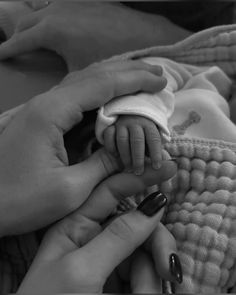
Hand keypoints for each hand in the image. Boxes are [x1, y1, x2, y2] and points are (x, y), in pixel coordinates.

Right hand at [0, 1, 190, 70]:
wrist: (141, 33)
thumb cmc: (112, 55)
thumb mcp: (84, 72)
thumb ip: (68, 78)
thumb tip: (60, 91)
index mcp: (51, 31)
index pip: (21, 41)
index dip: (9, 50)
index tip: (1, 58)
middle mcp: (55, 13)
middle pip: (26, 23)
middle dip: (18, 36)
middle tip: (14, 48)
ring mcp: (68, 4)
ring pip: (39, 11)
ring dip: (32, 24)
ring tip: (29, 36)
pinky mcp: (81, 2)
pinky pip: (55, 6)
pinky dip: (48, 14)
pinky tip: (53, 21)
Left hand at [0, 60, 165, 236]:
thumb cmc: (19, 202)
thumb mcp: (70, 189)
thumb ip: (105, 165)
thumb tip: (134, 154)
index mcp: (52, 113)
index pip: (101, 84)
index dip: (135, 80)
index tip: (161, 80)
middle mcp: (46, 103)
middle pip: (92, 75)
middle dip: (128, 72)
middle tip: (157, 73)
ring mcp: (42, 110)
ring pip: (84, 84)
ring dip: (114, 80)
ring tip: (141, 79)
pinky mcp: (42, 121)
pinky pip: (76, 100)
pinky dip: (100, 95)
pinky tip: (113, 98)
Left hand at [18, 161, 176, 292]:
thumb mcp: (82, 270)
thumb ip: (118, 236)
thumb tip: (153, 205)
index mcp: (75, 226)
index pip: (111, 191)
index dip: (139, 178)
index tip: (167, 168)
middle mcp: (93, 238)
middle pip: (137, 225)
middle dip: (154, 244)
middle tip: (167, 267)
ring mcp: (107, 260)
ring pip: (144, 251)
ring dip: (149, 276)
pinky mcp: (119, 280)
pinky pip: (144, 273)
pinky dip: (147, 287)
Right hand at [104, 115, 162, 175]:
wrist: (129, 116)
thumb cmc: (144, 134)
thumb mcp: (152, 139)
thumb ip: (158, 150)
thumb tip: (169, 165)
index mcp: (149, 125)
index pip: (154, 139)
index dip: (156, 153)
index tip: (157, 167)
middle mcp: (135, 123)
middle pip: (137, 140)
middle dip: (138, 158)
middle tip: (139, 172)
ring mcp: (122, 124)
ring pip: (122, 139)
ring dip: (125, 155)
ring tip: (128, 167)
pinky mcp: (110, 127)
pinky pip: (109, 135)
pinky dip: (111, 146)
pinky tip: (115, 156)